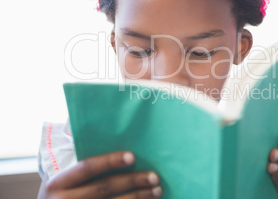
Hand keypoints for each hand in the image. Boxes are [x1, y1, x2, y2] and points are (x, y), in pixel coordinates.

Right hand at [39, 151, 161, 198]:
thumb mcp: (63, 182)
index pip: (87, 167)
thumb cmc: (63, 196)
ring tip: (157, 190)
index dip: (110, 161)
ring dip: (139, 197)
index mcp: (57, 183)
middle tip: (154, 176)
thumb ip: (83, 168)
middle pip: (104, 187)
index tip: (132, 156)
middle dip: (132, 181)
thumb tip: (119, 147)